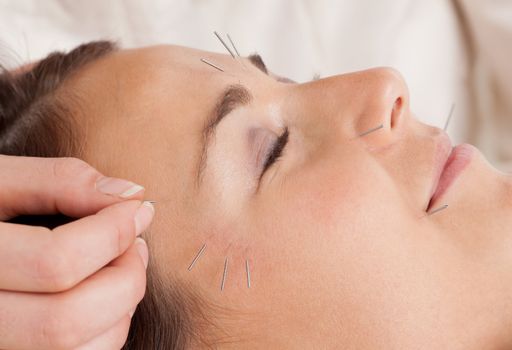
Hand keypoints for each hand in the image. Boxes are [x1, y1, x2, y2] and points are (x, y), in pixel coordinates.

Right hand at [0, 155, 153, 349]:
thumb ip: (59, 180)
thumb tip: (132, 195)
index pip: (55, 261)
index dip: (113, 233)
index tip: (138, 211)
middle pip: (66, 320)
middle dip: (125, 279)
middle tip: (136, 246)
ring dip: (120, 311)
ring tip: (121, 270)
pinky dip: (106, 334)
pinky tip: (102, 299)